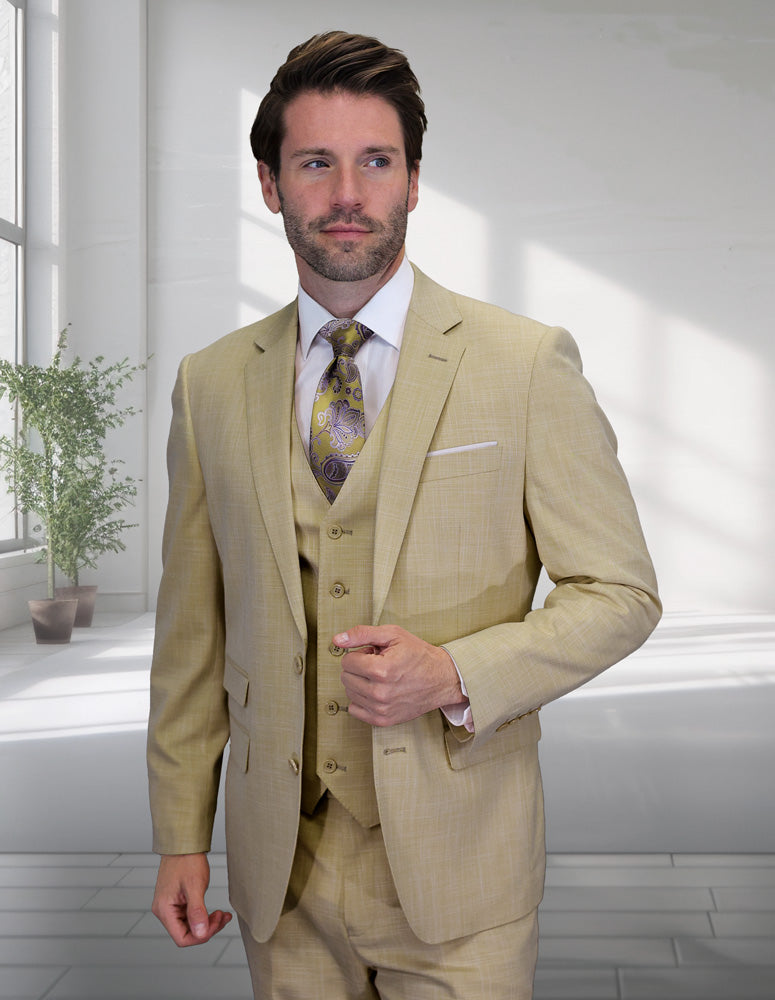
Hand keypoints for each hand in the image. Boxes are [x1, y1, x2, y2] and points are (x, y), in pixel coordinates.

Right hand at [151, 853, 231, 946]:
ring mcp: (170, 907)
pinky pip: (190, 916)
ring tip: (222, 914)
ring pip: (190, 926)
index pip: (182, 938)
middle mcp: (164, 911)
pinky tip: (216, 912)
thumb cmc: (187, 861)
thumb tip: (200, 933)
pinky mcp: (177, 902)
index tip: (216, 924)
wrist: (184, 844)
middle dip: (207, 928)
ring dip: (207, 922)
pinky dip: (204, 915)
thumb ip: (197, 911)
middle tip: (223, 917)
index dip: (200, 936)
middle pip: (186, 933)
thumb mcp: (195, 886)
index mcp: (164, 909)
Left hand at [336, 624, 465, 726]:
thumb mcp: (393, 635)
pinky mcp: (383, 720)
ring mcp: (381, 709)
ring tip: (380, 677)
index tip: (374, 653)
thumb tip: (338, 640)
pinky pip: (354, 710)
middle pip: (345, 677)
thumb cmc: (418, 655)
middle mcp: (380, 693)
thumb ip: (362, 634)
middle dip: (358, 667)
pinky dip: (361, 699)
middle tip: (378, 664)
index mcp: (381, 670)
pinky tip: (377, 690)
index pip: (347, 661)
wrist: (442, 678)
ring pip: (349, 692)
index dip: (360, 653)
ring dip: (360, 682)